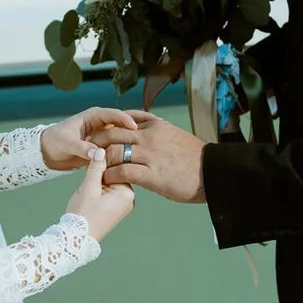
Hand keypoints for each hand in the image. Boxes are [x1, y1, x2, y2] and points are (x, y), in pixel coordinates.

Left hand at [41, 107, 151, 170]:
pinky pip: (120, 145)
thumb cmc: (56, 142)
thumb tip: (97, 154)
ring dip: (137, 136)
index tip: (134, 127)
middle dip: (138, 124)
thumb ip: (83, 149)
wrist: (49, 152)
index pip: (112, 114)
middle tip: (154, 128)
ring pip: (124, 133)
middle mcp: (101, 123)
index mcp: (93, 116)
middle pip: (123, 121)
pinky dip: (131, 147)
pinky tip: (144, 152)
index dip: (124, 119)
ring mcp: (105, 134)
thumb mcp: (68, 145)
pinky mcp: (106, 145)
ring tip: (155, 139)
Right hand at [66, 148, 135, 240]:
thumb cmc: (83, 215)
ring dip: (98, 181)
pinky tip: (89, 195)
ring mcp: (123, 205)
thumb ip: (96, 167)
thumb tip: (101, 150)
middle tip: (88, 182)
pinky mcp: (116, 210)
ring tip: (87, 191)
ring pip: (111, 182)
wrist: (77, 238)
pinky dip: (99, 190)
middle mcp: (129, 199)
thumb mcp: (89, 187)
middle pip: (115, 174)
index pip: (118, 167)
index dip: (102, 163)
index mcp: (127, 192)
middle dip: (100, 173)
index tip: (91, 165)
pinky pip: (109, 192)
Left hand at [89, 114, 206, 203]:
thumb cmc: (197, 160)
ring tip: (94, 167)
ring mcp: (150, 155)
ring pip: (114, 152)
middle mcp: (150, 136)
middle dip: (97, 142)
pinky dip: (110, 175)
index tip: (99, 136)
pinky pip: (122, 172)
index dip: (108, 128)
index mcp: (156, 126)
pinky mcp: (152, 174)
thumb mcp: (176, 137)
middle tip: (88, 151)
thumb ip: (158, 135)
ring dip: (101, 160)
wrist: (214, 173)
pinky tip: (106, 180)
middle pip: (113, 133)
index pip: (123, 121)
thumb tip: (146, 136)